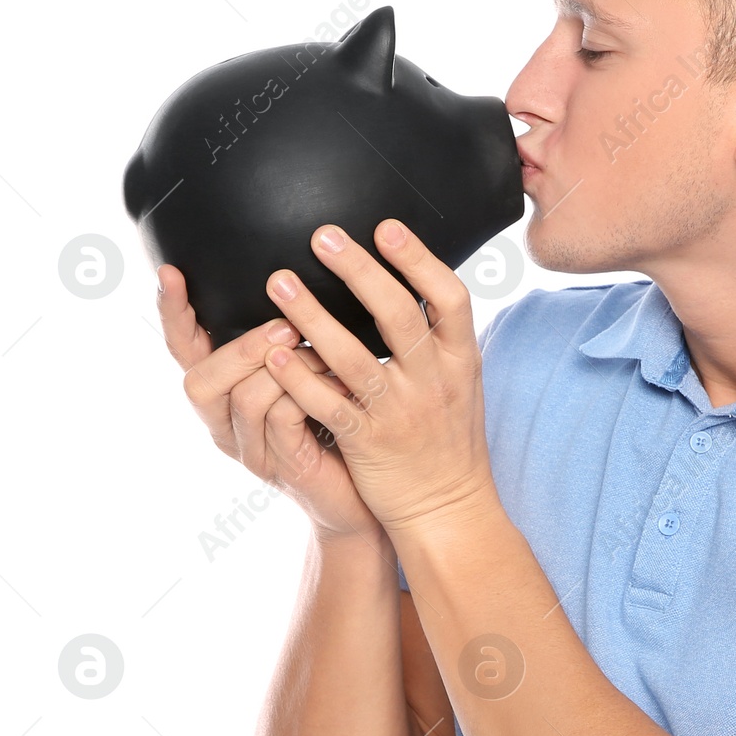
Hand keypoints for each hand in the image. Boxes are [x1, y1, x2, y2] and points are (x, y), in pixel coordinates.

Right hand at [156, 262, 385, 544]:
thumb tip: (293, 281)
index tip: (172, 270)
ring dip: (287, 368)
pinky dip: (309, 391)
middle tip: (286, 325)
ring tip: (326, 352)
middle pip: (200, 382)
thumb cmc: (337, 421)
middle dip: (243, 348)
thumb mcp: (308, 372)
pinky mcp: (286, 466)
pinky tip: (341, 381)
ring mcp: (253, 451)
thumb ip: (288, 339)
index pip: (183, 352)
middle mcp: (226, 426)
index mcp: (224, 396)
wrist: (365, 492)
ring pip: (245, 400)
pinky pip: (282, 419)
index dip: (173, 314)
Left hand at [258, 219, 499, 537]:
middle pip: (399, 315)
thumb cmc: (448, 441)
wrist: (447, 508)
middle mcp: (434, 382)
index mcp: (462, 361)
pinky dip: (299, 377)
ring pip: (354, 357)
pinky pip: (328, 404)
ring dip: (313, 316)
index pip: (451, 299)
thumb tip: (417, 284)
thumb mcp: (461, 384)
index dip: (419, 260)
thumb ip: (439, 340)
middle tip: (323, 237)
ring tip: (279, 283)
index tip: (385, 227)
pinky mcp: (369, 442)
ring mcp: (400, 412)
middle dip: (360, 271)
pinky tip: (273, 352)